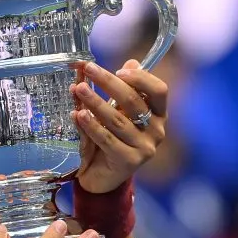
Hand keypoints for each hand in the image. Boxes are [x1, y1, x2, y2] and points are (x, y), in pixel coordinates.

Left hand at [70, 59, 168, 193]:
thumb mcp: (116, 112)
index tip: (118, 69)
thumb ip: (120, 90)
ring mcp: (145, 148)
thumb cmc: (110, 138)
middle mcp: (157, 131)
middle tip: (88, 69)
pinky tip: (78, 114)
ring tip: (78, 89)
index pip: (159, 90)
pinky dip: (90, 125)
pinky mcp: (129, 162)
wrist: (102, 177)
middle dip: (108, 83)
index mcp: (158, 114)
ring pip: (117, 120)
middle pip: (134, 101)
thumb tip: (131, 61)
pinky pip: (106, 139)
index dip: (141, 77)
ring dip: (95, 102)